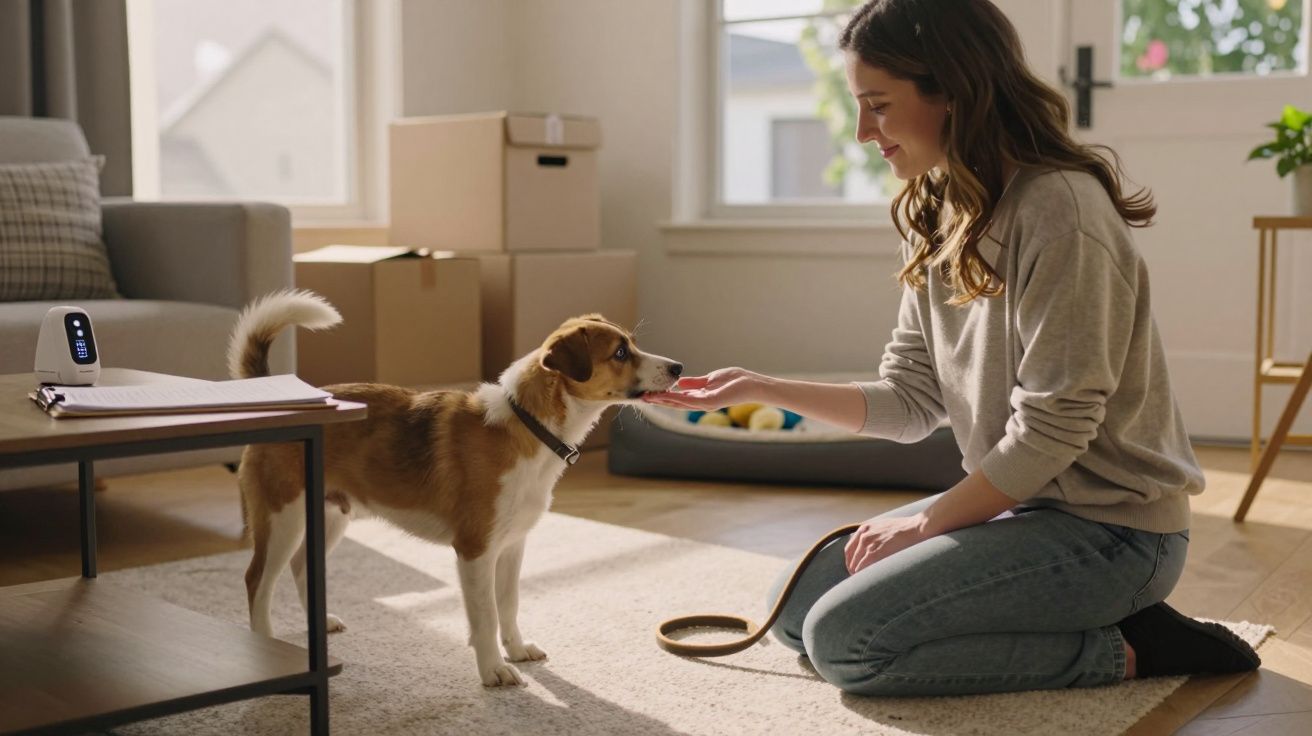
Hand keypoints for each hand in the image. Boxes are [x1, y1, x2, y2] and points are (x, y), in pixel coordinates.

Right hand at [641, 367, 769, 411]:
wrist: (751, 383)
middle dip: (658, 400)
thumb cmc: (735, 381)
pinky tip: (665, 395)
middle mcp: (699, 403)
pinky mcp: (710, 402)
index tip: (648, 393)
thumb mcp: (709, 380)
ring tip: (648, 397)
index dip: (662, 396)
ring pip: (679, 403)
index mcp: (699, 397)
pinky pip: (690, 400)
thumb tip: (679, 383)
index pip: (677, 398)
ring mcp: (704, 403)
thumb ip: (694, 383)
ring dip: (663, 400)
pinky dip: (676, 398)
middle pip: (675, 403)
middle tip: (641, 398)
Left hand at [843, 514, 930, 574]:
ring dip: (858, 574)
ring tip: (863, 583)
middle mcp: (863, 535)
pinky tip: (867, 581)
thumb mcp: (884, 527)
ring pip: (855, 564)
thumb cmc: (906, 529)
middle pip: (850, 558)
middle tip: (858, 579)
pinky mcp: (875, 552)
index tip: (854, 569)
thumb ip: (874, 536)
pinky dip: (862, 575)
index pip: (849, 549)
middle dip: (853, 570)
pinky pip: (862, 567)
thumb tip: (872, 549)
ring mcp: (868, 543)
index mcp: (865, 529)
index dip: (851, 561)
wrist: (917, 528)